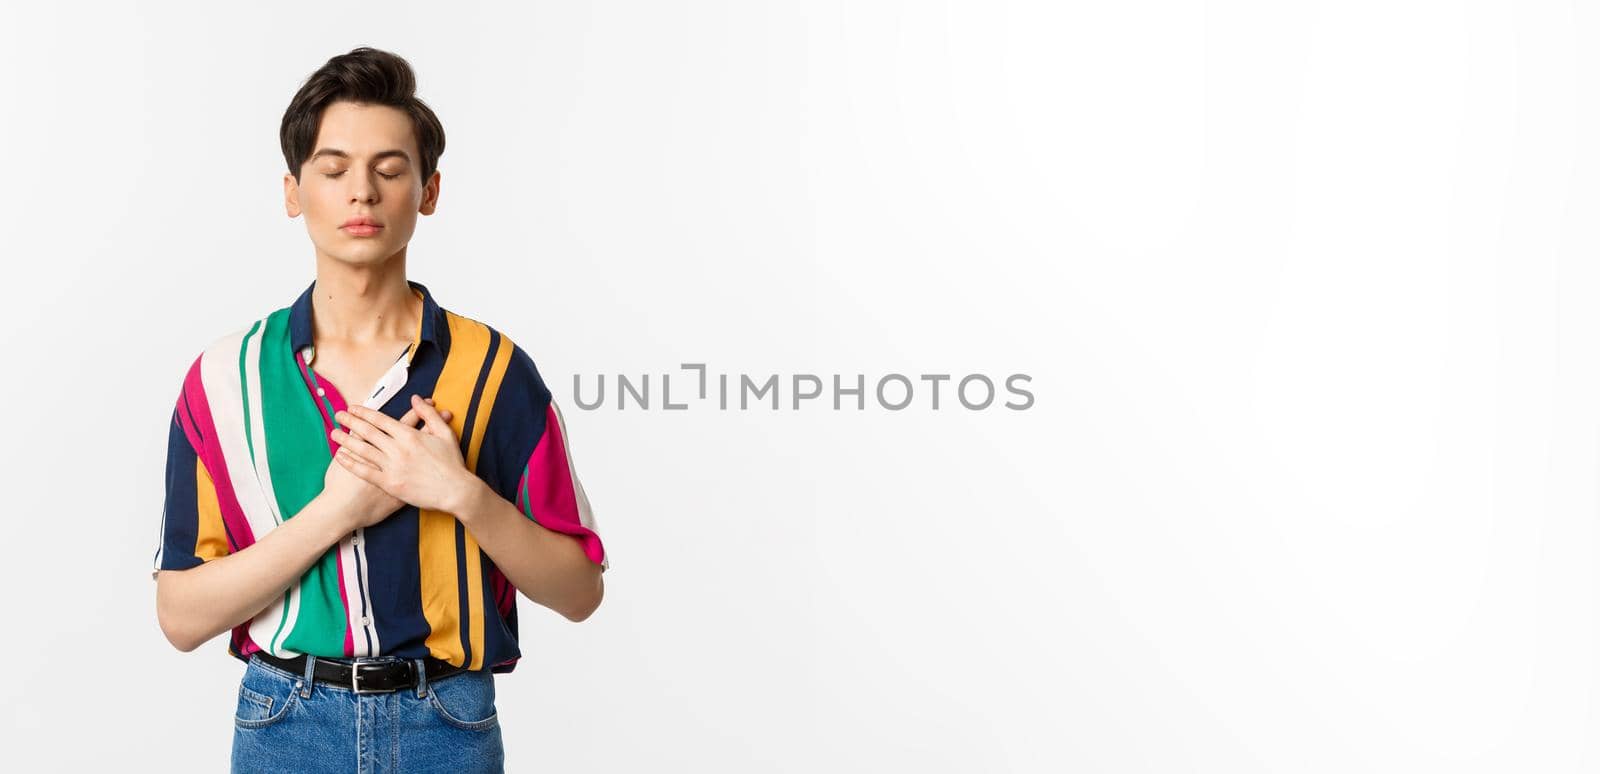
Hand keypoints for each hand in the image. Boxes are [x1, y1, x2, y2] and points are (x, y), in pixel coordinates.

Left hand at [330, 395, 473, 513]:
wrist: (456, 491)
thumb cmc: (452, 463)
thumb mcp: (445, 433)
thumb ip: (429, 414)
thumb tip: (416, 398)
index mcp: (410, 435)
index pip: (381, 420)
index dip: (364, 412)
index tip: (352, 408)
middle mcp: (398, 449)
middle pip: (368, 432)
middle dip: (350, 421)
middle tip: (337, 415)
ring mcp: (393, 467)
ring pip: (363, 450)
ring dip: (346, 440)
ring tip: (333, 433)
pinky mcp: (390, 484)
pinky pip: (366, 472)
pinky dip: (351, 464)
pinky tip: (340, 457)